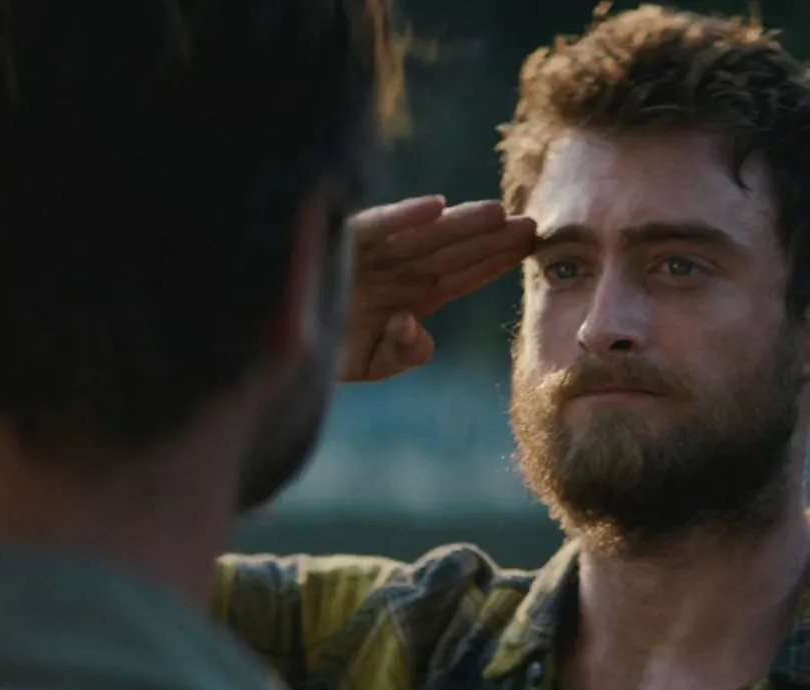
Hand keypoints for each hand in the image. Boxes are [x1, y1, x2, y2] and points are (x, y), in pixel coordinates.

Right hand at [339, 196, 535, 381]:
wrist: (276, 346)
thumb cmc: (321, 351)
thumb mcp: (369, 362)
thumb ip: (402, 352)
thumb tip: (416, 326)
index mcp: (408, 296)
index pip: (461, 277)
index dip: (494, 262)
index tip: (531, 249)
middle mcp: (394, 271)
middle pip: (452, 252)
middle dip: (491, 239)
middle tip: (533, 225)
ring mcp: (370, 256)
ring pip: (423, 237)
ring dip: (458, 225)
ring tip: (497, 213)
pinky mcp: (341, 245)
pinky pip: (375, 228)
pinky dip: (402, 217)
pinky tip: (434, 206)